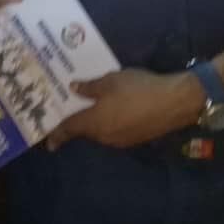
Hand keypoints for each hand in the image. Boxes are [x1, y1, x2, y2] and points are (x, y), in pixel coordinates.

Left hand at [46, 69, 204, 150]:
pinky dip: (110, 123)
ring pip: (100, 132)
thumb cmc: (137, 88)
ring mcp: (121, 140)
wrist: (174, 102)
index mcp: (94, 123)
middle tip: (72, 111)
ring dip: (95, 123)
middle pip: (85, 131)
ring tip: (93, 108)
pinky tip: (115, 111)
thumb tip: (73, 89)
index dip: (58, 134)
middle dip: (78, 124)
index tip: (48, 142)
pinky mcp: (135, 139)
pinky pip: (114, 132)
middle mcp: (104, 137)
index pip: (70, 129)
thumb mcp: (110, 81)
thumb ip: (89, 87)